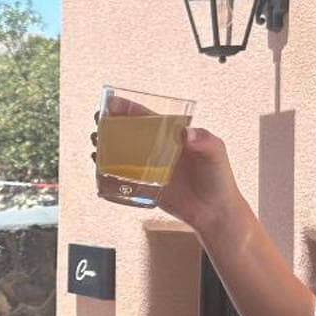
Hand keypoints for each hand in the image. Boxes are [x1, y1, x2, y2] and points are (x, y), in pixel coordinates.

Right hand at [88, 106, 242, 234]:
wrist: (214, 212)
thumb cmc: (219, 179)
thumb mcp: (216, 153)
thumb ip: (204, 141)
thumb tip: (188, 134)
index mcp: (172, 134)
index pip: (146, 116)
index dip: (127, 108)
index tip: (111, 102)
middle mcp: (158, 148)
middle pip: (128, 132)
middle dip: (110, 125)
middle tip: (99, 123)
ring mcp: (150, 167)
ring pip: (122, 152)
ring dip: (105, 146)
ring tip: (96, 143)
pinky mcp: (145, 186)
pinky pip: (122, 177)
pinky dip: (108, 171)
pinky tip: (99, 167)